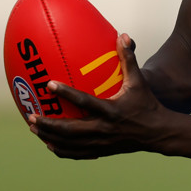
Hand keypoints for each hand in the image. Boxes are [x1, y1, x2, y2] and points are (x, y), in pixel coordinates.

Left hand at [29, 34, 163, 159]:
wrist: (158, 132)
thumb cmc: (147, 103)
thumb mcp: (139, 81)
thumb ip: (128, 59)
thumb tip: (123, 36)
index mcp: (112, 110)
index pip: (85, 102)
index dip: (66, 93)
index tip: (49, 85)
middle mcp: (104, 128)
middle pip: (70, 130)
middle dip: (49, 124)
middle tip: (32, 116)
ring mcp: (102, 142)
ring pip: (70, 144)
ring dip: (50, 137)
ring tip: (34, 129)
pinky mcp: (102, 151)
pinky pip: (77, 154)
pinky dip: (62, 151)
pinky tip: (50, 145)